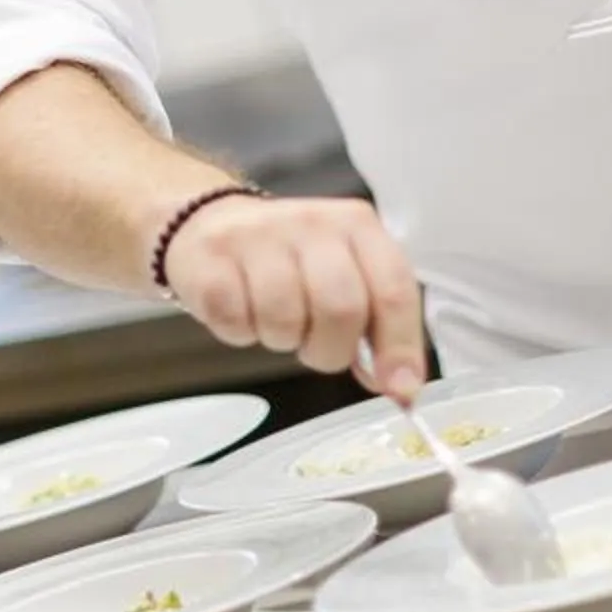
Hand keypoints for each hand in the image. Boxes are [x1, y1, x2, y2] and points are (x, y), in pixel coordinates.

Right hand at [159, 194, 426, 399]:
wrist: (210, 224)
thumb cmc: (288, 260)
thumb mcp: (345, 275)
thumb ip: (378, 327)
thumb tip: (401, 386)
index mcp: (357, 226)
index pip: (394, 289)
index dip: (401, 346)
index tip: (399, 388)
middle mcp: (312, 223)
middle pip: (342, 309)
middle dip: (330, 349)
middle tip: (314, 344)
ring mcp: (258, 236)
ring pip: (285, 320)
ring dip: (282, 340)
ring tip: (276, 319)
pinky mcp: (212, 256)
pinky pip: (236, 321)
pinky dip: (241, 332)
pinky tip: (243, 310)